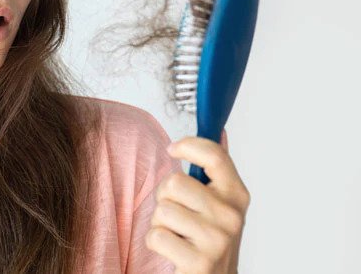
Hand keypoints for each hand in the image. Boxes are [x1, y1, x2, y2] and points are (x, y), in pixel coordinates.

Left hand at [145, 136, 250, 273]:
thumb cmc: (209, 241)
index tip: (173, 149)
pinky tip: (173, 250)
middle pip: (174, 183)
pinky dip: (156, 243)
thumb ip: (217, 171)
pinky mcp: (199, 262)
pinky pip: (155, 235)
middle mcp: (231, 216)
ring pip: (162, 209)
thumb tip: (220, 133)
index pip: (215, 155)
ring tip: (177, 234)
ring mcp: (217, 240)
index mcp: (237, 196)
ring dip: (159, 223)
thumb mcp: (219, 205)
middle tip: (177, 214)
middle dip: (164, 197)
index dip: (189, 145)